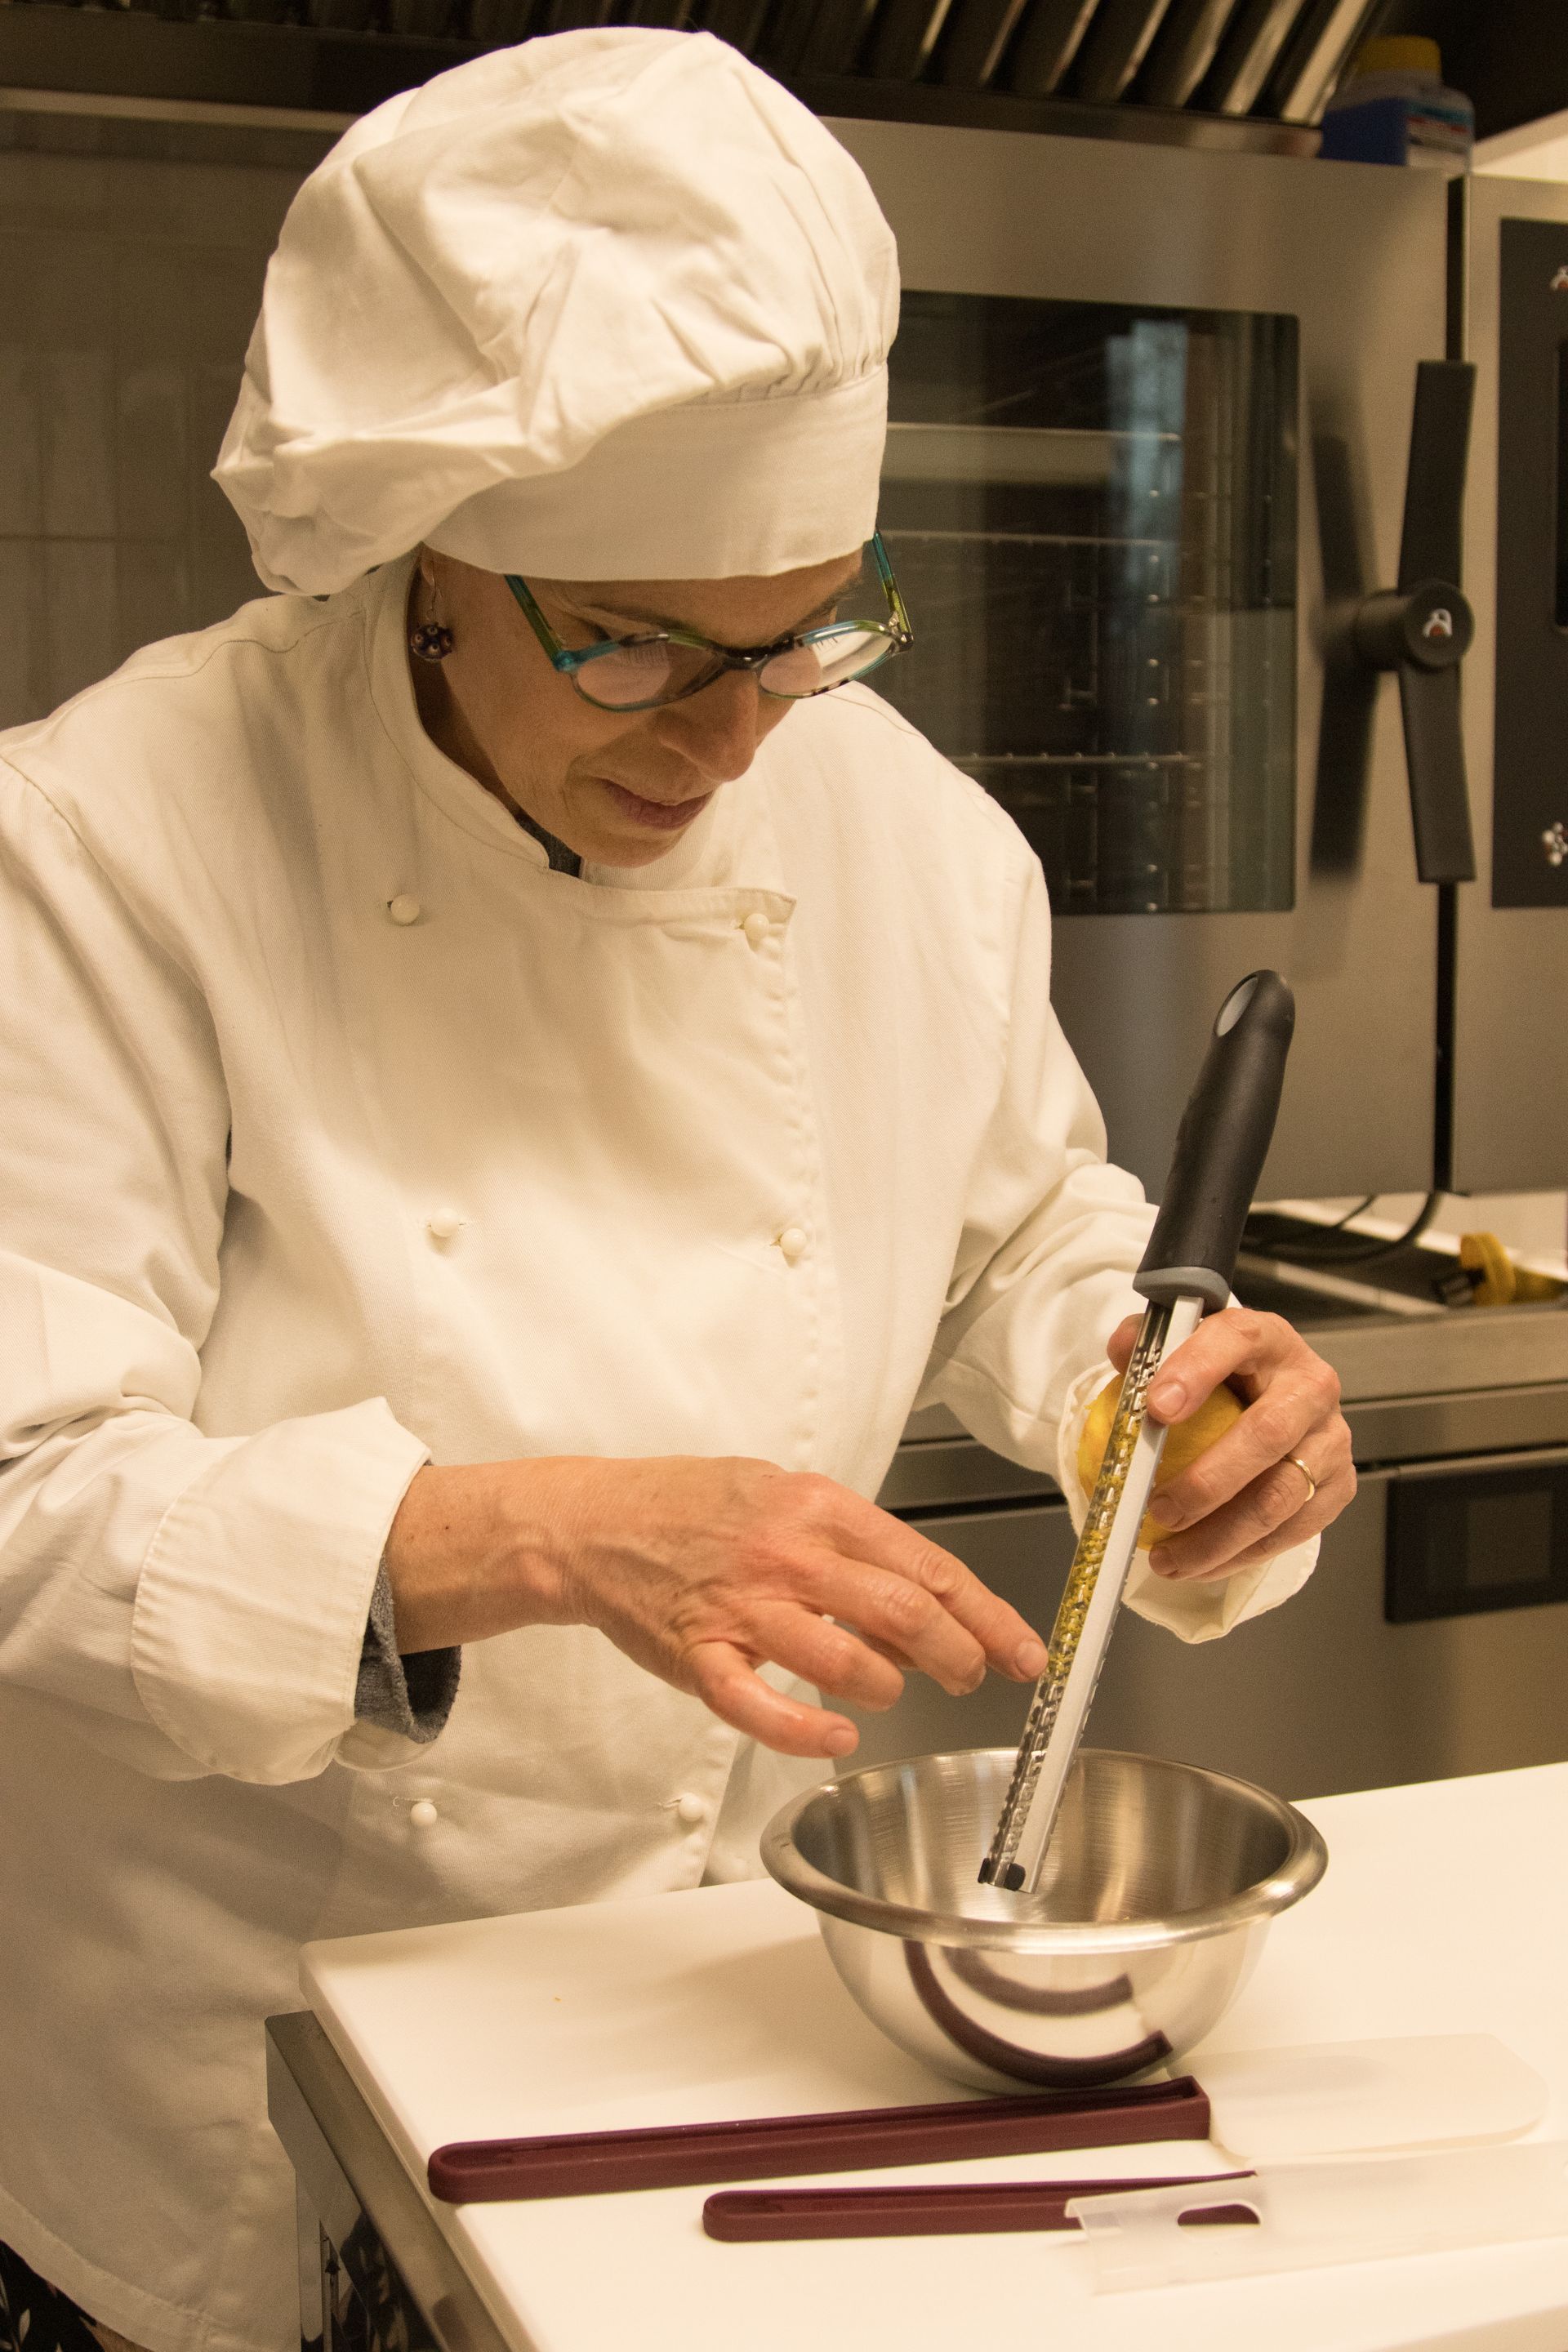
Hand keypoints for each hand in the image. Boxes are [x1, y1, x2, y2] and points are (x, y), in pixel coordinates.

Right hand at [384, 1454, 1047, 1758]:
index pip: (927, 1566)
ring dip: (888, 1686)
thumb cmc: (692, 1507)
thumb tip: (920, 1605)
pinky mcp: (699, 1657)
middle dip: (956, 1655)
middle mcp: (786, 1554)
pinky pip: (761, 1707)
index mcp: (816, 1507)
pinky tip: (838, 1734)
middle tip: (971, 1676)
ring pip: (845, 1659)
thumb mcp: (782, 1495)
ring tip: (893, 1691)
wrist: (594, 1524)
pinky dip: (808, 1729)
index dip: (986, 1615)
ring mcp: (741, 1608)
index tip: (1021, 1649)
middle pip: (903, 1612)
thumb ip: (850, 1546)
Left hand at [1105, 1308, 1354, 1580]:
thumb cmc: (1223, 1376)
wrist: (1276, 1397)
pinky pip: (1292, 1530)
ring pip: (1280, 1496)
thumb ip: (1150, 1346)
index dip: (1194, 1372)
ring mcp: (1330, 1438)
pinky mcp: (1337, 1485)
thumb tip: (1121, 1353)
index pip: (1235, 1341)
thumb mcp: (1186, 1349)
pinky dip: (1241, 1555)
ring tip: (1170, 1558)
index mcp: (1267, 1339)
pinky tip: (1201, 1564)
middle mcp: (1310, 1385)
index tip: (1155, 1408)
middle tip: (1158, 1509)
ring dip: (1219, 1537)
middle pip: (1267, 1434)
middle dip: (1208, 1482)